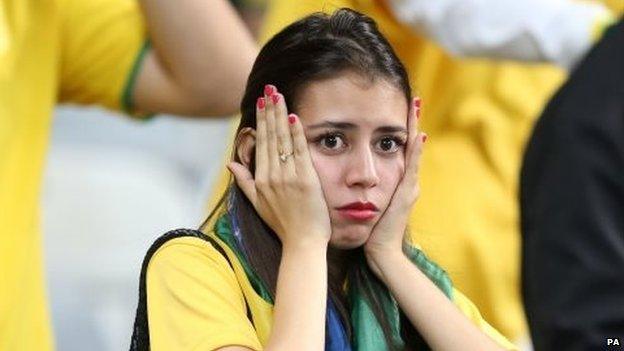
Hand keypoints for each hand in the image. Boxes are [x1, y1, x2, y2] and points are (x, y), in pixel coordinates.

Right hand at [228, 85, 331, 249]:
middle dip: (269, 111)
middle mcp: (272, 176)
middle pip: (270, 137)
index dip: (261, 120)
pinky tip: (294, 118)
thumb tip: (230, 163)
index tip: (261, 102)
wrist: (302, 243)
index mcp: (260, 179)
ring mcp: (288, 178)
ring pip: (283, 141)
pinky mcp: (305, 181)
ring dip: (281, 116)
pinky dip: (296, 135)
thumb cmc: (282, 225)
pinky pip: (300, 153)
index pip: (260, 143)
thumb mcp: (258, 204)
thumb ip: (244, 182)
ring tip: (279, 96)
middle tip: (270, 89)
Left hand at [364, 97, 425, 276]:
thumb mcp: (368, 204)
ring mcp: (408, 186)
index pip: (398, 149)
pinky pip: (412, 168)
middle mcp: (405, 181)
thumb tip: (351, 176)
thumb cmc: (371, 231)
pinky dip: (416, 152)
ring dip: (414, 129)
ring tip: (416, 107)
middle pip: (409, 145)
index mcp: (395, 182)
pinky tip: (418, 135)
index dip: (400, 129)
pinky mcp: (406, 194)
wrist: (380, 252)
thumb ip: (364, 189)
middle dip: (410, 123)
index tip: (400, 108)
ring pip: (413, 152)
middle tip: (413, 99)